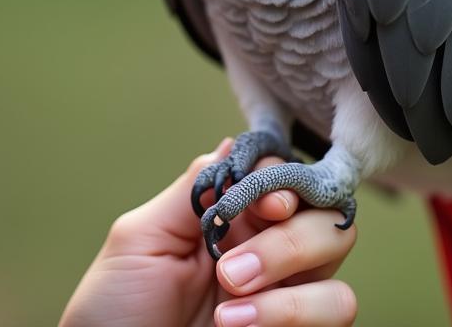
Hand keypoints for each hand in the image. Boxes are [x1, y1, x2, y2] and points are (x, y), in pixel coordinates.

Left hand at [59, 139, 357, 326]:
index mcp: (230, 218)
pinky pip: (338, 308)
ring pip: (337, 257)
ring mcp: (285, 294)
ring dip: (287, 280)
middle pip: (323, 213)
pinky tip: (238, 325)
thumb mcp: (141, 238)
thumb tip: (235, 143)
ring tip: (227, 308)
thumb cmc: (113, 311)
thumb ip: (195, 189)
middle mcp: (267, 250)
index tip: (266, 205)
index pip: (284, 176)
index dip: (284, 181)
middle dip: (287, 238)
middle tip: (230, 268)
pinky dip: (291, 314)